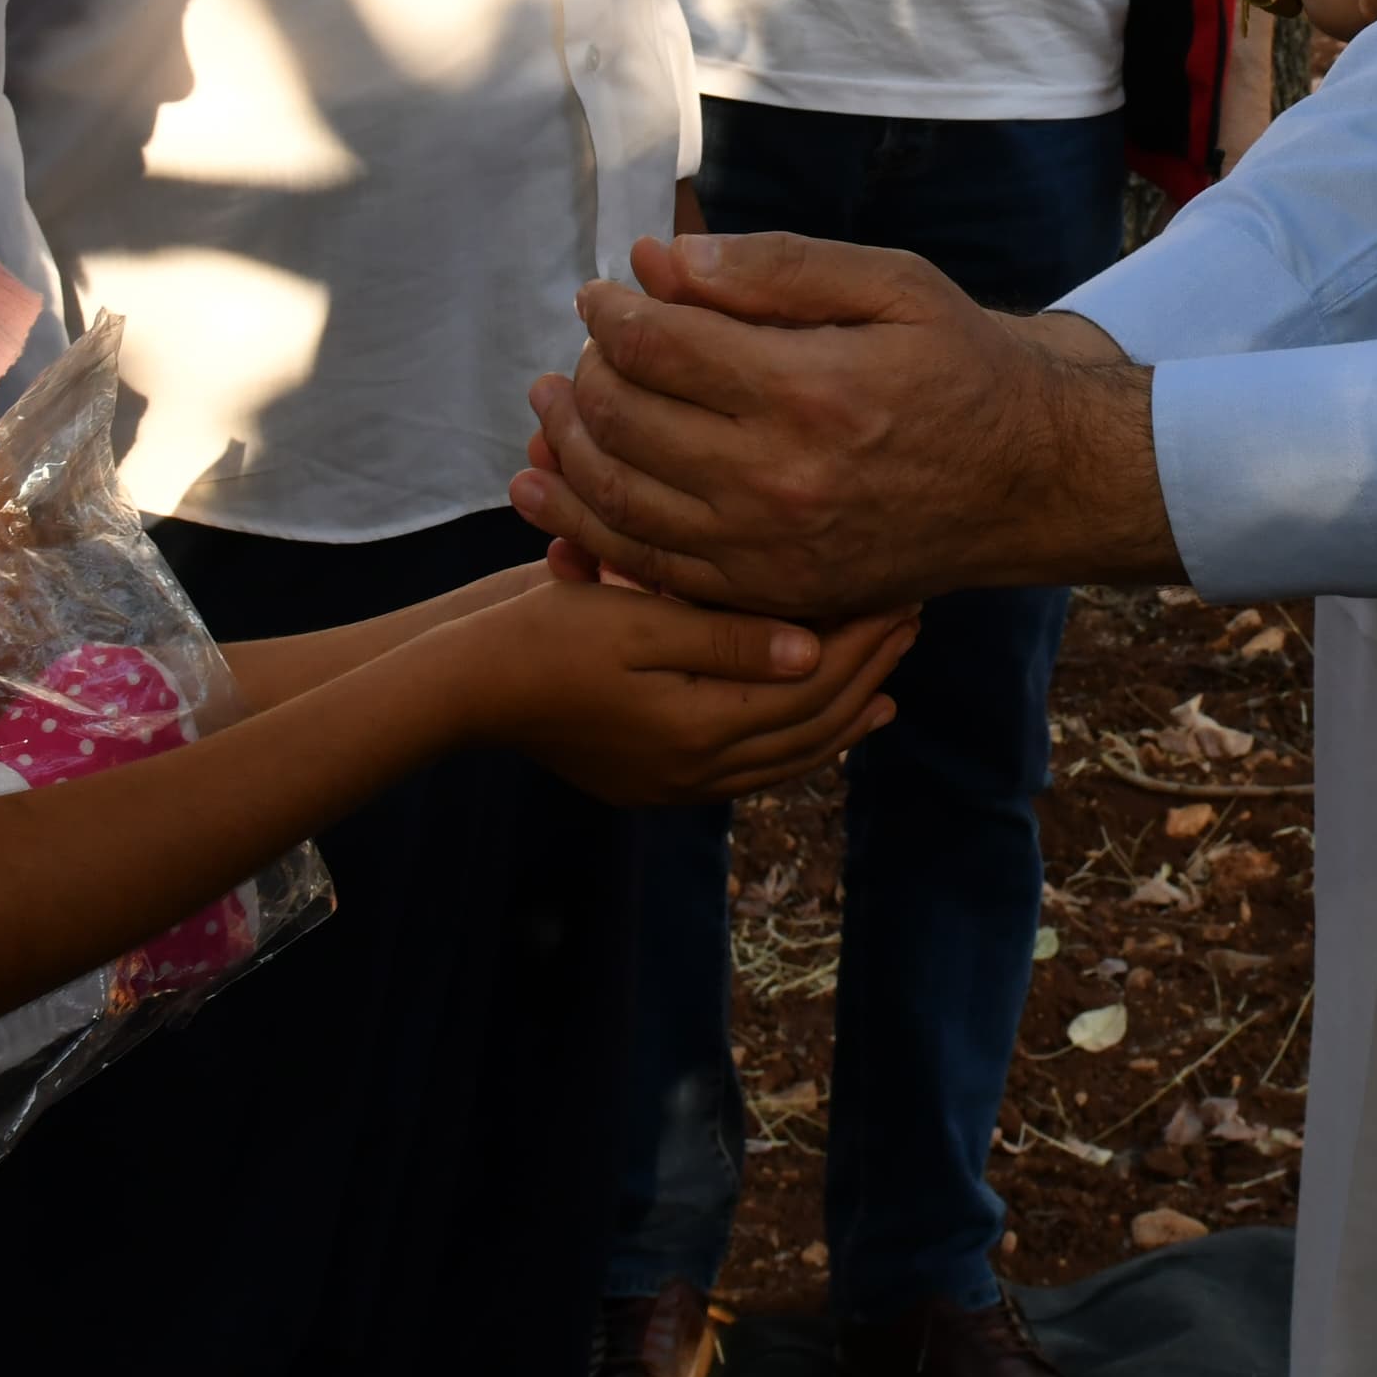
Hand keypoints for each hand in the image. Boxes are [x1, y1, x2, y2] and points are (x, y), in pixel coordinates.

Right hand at [427, 571, 915, 804]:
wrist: (467, 685)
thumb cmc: (543, 634)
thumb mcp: (636, 620)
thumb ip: (728, 639)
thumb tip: (816, 650)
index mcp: (697, 728)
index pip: (810, 687)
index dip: (861, 639)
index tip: (899, 592)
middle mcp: (696, 770)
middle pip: (809, 727)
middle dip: (865, 673)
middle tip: (909, 623)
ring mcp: (676, 784)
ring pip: (786, 758)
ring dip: (840, 719)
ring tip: (887, 687)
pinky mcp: (656, 781)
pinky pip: (750, 772)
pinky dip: (795, 746)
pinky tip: (814, 728)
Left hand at [510, 230, 1181, 615]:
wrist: (1029, 480)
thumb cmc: (961, 365)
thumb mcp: (891, 283)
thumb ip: (774, 268)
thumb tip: (660, 260)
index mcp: (810, 390)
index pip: (658, 346)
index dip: (611, 312)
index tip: (601, 293)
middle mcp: (782, 481)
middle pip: (625, 422)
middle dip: (583, 375)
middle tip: (581, 348)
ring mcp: (772, 551)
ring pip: (620, 502)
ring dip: (566, 450)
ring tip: (549, 408)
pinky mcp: (771, 595)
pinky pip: (651, 568)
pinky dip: (589, 531)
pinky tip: (556, 493)